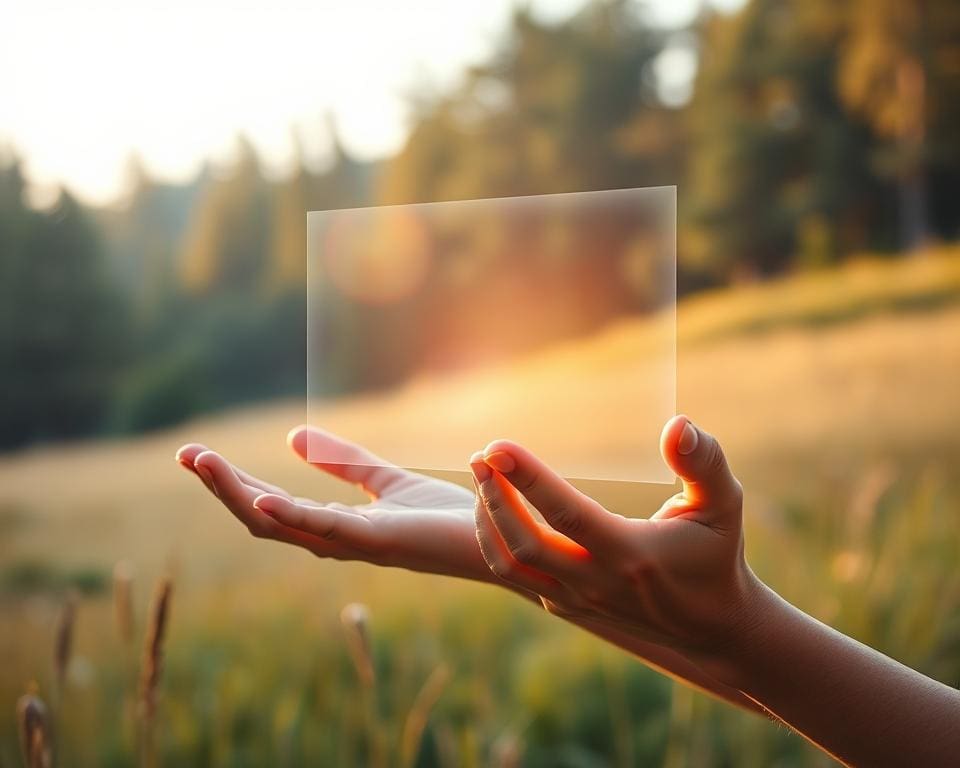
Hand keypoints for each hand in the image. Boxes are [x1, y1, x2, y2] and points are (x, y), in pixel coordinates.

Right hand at [175, 426, 493, 581]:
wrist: (497, 537)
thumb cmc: (445, 517)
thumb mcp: (385, 480)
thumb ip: (343, 462)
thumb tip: (291, 435)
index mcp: (336, 528)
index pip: (273, 506)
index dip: (234, 483)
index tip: (198, 455)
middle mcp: (337, 542)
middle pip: (265, 519)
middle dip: (223, 489)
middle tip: (186, 454)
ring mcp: (356, 545)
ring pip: (282, 526)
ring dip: (240, 496)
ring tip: (203, 463)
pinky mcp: (382, 541)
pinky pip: (328, 531)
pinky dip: (292, 516)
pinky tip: (261, 499)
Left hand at [470, 415, 758, 661]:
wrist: (711, 625)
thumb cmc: (715, 553)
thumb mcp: (723, 503)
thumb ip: (704, 462)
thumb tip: (678, 424)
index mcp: (631, 553)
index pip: (567, 513)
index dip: (528, 478)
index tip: (498, 445)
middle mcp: (596, 581)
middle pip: (525, 543)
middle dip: (494, 496)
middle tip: (481, 454)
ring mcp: (576, 599)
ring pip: (509, 565)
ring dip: (487, 519)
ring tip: (481, 476)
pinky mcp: (565, 605)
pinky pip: (515, 575)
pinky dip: (494, 539)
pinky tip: (494, 504)